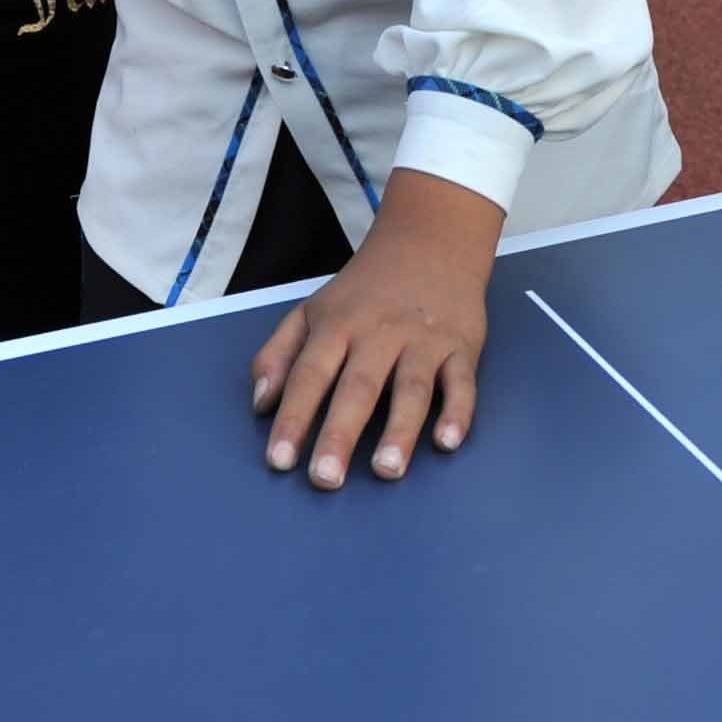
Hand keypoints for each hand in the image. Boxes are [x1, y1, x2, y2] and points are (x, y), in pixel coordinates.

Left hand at [251, 169, 501, 487]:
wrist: (431, 242)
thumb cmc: (364, 290)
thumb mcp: (312, 310)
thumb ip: (278, 354)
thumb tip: (260, 405)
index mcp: (338, 325)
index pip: (310, 374)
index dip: (293, 417)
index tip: (279, 460)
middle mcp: (380, 333)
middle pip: (358, 386)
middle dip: (340, 434)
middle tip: (326, 479)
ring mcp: (423, 340)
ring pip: (411, 387)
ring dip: (399, 429)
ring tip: (386, 471)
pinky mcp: (461, 346)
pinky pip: (461, 383)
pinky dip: (458, 412)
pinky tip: (447, 442)